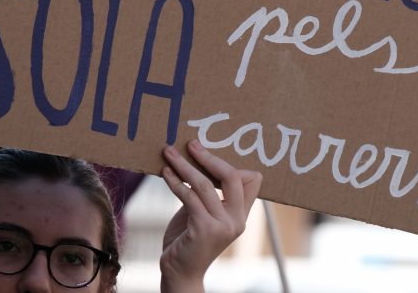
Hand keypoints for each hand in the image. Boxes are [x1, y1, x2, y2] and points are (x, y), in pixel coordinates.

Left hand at [158, 140, 261, 292]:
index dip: (232, 163)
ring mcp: (222, 226)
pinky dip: (175, 181)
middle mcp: (237, 220)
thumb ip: (207, 194)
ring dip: (184, 165)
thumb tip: (198, 160)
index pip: (252, 180)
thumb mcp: (202, 213)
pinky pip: (189, 196)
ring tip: (168, 153)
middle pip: (233, 176)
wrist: (180, 274)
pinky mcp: (204, 229)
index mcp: (241, 215)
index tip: (208, 152)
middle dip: (210, 157)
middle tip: (191, 143)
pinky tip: (165, 173)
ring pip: (205, 184)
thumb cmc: (187, 241)